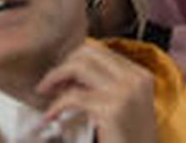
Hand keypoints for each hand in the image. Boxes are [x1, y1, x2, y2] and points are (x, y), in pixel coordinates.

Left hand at [33, 42, 156, 142]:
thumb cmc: (129, 142)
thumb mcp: (124, 107)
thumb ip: (105, 86)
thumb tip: (70, 76)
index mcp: (140, 76)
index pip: (100, 51)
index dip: (75, 60)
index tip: (61, 77)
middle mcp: (135, 80)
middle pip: (88, 53)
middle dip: (63, 65)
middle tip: (50, 84)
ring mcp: (125, 93)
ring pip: (78, 67)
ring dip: (55, 77)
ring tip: (45, 91)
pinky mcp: (112, 111)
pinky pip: (73, 97)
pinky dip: (56, 105)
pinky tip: (50, 116)